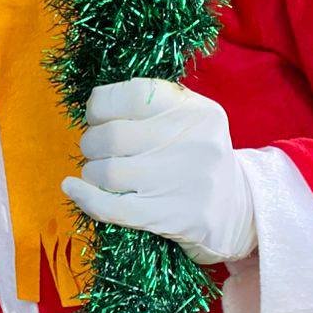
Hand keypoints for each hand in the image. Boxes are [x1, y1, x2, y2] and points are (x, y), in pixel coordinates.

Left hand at [61, 79, 257, 265]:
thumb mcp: (190, 119)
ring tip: (101, 173)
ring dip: (93, 172)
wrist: (240, 210)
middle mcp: (193, 142)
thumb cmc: (198, 157)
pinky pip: (112, 207)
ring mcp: (182, 181)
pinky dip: (84, 197)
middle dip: (92, 143)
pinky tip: (72, 188)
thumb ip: (150, 106)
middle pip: (112, 136)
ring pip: (107, 172)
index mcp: (194, 110)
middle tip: (98, 151)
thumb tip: (94, 106)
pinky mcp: (171, 217)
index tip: (97, 117)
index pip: (131, 95)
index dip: (101, 106)